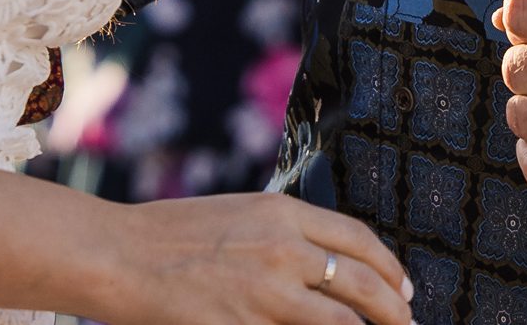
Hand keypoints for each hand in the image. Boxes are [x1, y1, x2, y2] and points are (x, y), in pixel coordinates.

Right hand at [100, 193, 411, 324]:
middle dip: (395, 309)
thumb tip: (321, 261)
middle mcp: (283, 246)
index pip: (357, 239)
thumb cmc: (169, 236)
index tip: (402, 288)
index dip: (389, 268)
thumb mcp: (235, 216)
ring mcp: (267, 289)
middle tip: (407, 323)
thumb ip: (281, 234)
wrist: (119, 254)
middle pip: (363, 281)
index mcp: (280, 212)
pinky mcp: (248, 323)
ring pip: (344, 319)